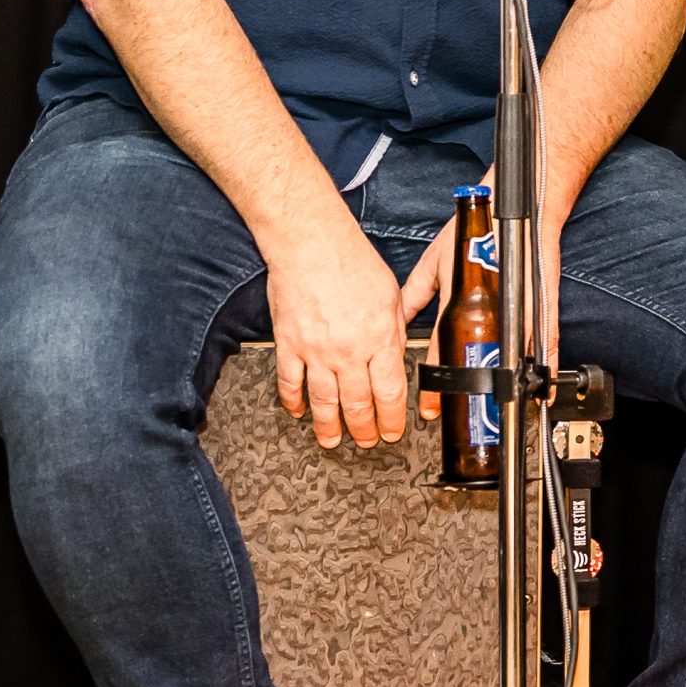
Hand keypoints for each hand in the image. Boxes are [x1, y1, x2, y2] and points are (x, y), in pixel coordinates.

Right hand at [268, 221, 414, 447]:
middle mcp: (348, 351)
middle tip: (367, 442)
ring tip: (333, 441)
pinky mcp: (289, 344)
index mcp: (380, 339)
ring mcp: (316, 351)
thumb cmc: (352, 262)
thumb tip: (396, 357)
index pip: (390, 393)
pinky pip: (290, 382)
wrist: (311, 245)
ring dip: (329, 427)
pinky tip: (298, 412)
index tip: (393, 432)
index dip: (393, 418)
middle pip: (358, 404)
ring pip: (324, 402)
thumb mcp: (392, 296)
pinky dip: (293, 401)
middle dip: (364, 429)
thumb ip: (394, 332)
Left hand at [401, 188, 566, 425]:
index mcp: (463, 300)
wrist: (514, 209)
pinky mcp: (544, 306)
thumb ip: (414, 293)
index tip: (429, 405)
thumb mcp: (435, 262)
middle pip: (479, 361)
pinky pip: (548, 344)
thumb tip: (396, 315)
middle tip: (457, 409)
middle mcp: (494, 309)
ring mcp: (521, 309)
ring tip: (494, 408)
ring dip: (503, 384)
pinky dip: (544, 368)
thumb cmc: (477, 229)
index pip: (445, 350)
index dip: (436, 380)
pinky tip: (542, 390)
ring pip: (513, 358)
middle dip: (467, 389)